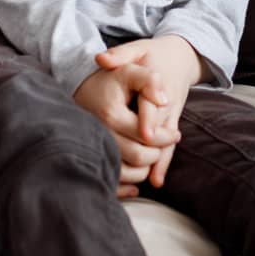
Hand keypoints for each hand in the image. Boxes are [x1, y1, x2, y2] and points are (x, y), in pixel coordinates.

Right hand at [74, 60, 172, 198]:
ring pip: (128, 174)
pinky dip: (128, 184)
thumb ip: (149, 80)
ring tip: (150, 153)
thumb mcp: (129, 71)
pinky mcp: (90, 161)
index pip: (148, 137)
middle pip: (138, 158)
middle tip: (163, 144)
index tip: (175, 133)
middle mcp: (99, 135)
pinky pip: (113, 182)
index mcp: (111, 114)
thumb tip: (164, 101)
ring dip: (145, 168)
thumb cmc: (110, 82)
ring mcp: (93, 150)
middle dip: (157, 154)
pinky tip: (138, 173)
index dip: (167, 137)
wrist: (79, 91)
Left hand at [98, 37, 202, 188]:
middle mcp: (166, 101)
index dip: (149, 118)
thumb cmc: (152, 53)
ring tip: (151, 179)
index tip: (144, 134)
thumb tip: (101, 59)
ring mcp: (170, 114)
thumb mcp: (137, 48)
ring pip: (167, 140)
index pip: (153, 102)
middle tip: (143, 163)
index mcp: (158, 80)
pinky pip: (168, 146)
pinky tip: (156, 180)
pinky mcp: (171, 124)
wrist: (181, 57)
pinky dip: (163, 163)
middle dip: (154, 144)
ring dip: (159, 159)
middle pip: (160, 126)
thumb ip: (120, 54)